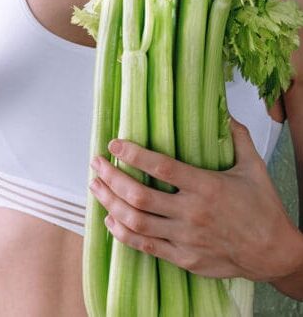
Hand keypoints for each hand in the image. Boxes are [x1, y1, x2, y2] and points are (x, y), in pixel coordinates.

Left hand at [89, 117, 302, 281]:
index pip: (162, 167)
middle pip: (139, 196)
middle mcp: (192, 213)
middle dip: (111, 178)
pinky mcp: (183, 257)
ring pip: (136, 221)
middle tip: (96, 163)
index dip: (133, 155)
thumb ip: (237, 138)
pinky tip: (110, 218)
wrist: (274, 254)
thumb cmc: (263, 209)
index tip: (113, 144)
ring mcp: (185, 238)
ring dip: (109, 202)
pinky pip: (144, 246)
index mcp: (207, 187)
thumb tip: (224, 112)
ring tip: (95, 186)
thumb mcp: (254, 168)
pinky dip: (122, 232)